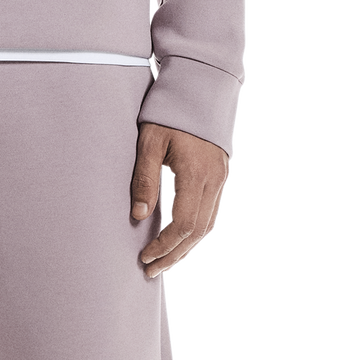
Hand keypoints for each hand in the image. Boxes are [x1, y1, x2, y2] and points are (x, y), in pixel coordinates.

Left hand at [130, 123, 228, 279]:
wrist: (200, 88)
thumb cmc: (168, 112)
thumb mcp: (149, 141)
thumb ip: (144, 179)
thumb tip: (138, 217)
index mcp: (194, 172)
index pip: (183, 224)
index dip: (164, 246)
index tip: (144, 258)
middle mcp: (214, 179)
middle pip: (198, 231)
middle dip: (174, 254)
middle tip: (151, 270)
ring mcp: (221, 178)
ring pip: (209, 225)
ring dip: (187, 247)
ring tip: (165, 261)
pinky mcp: (222, 175)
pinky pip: (212, 212)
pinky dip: (196, 231)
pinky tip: (180, 238)